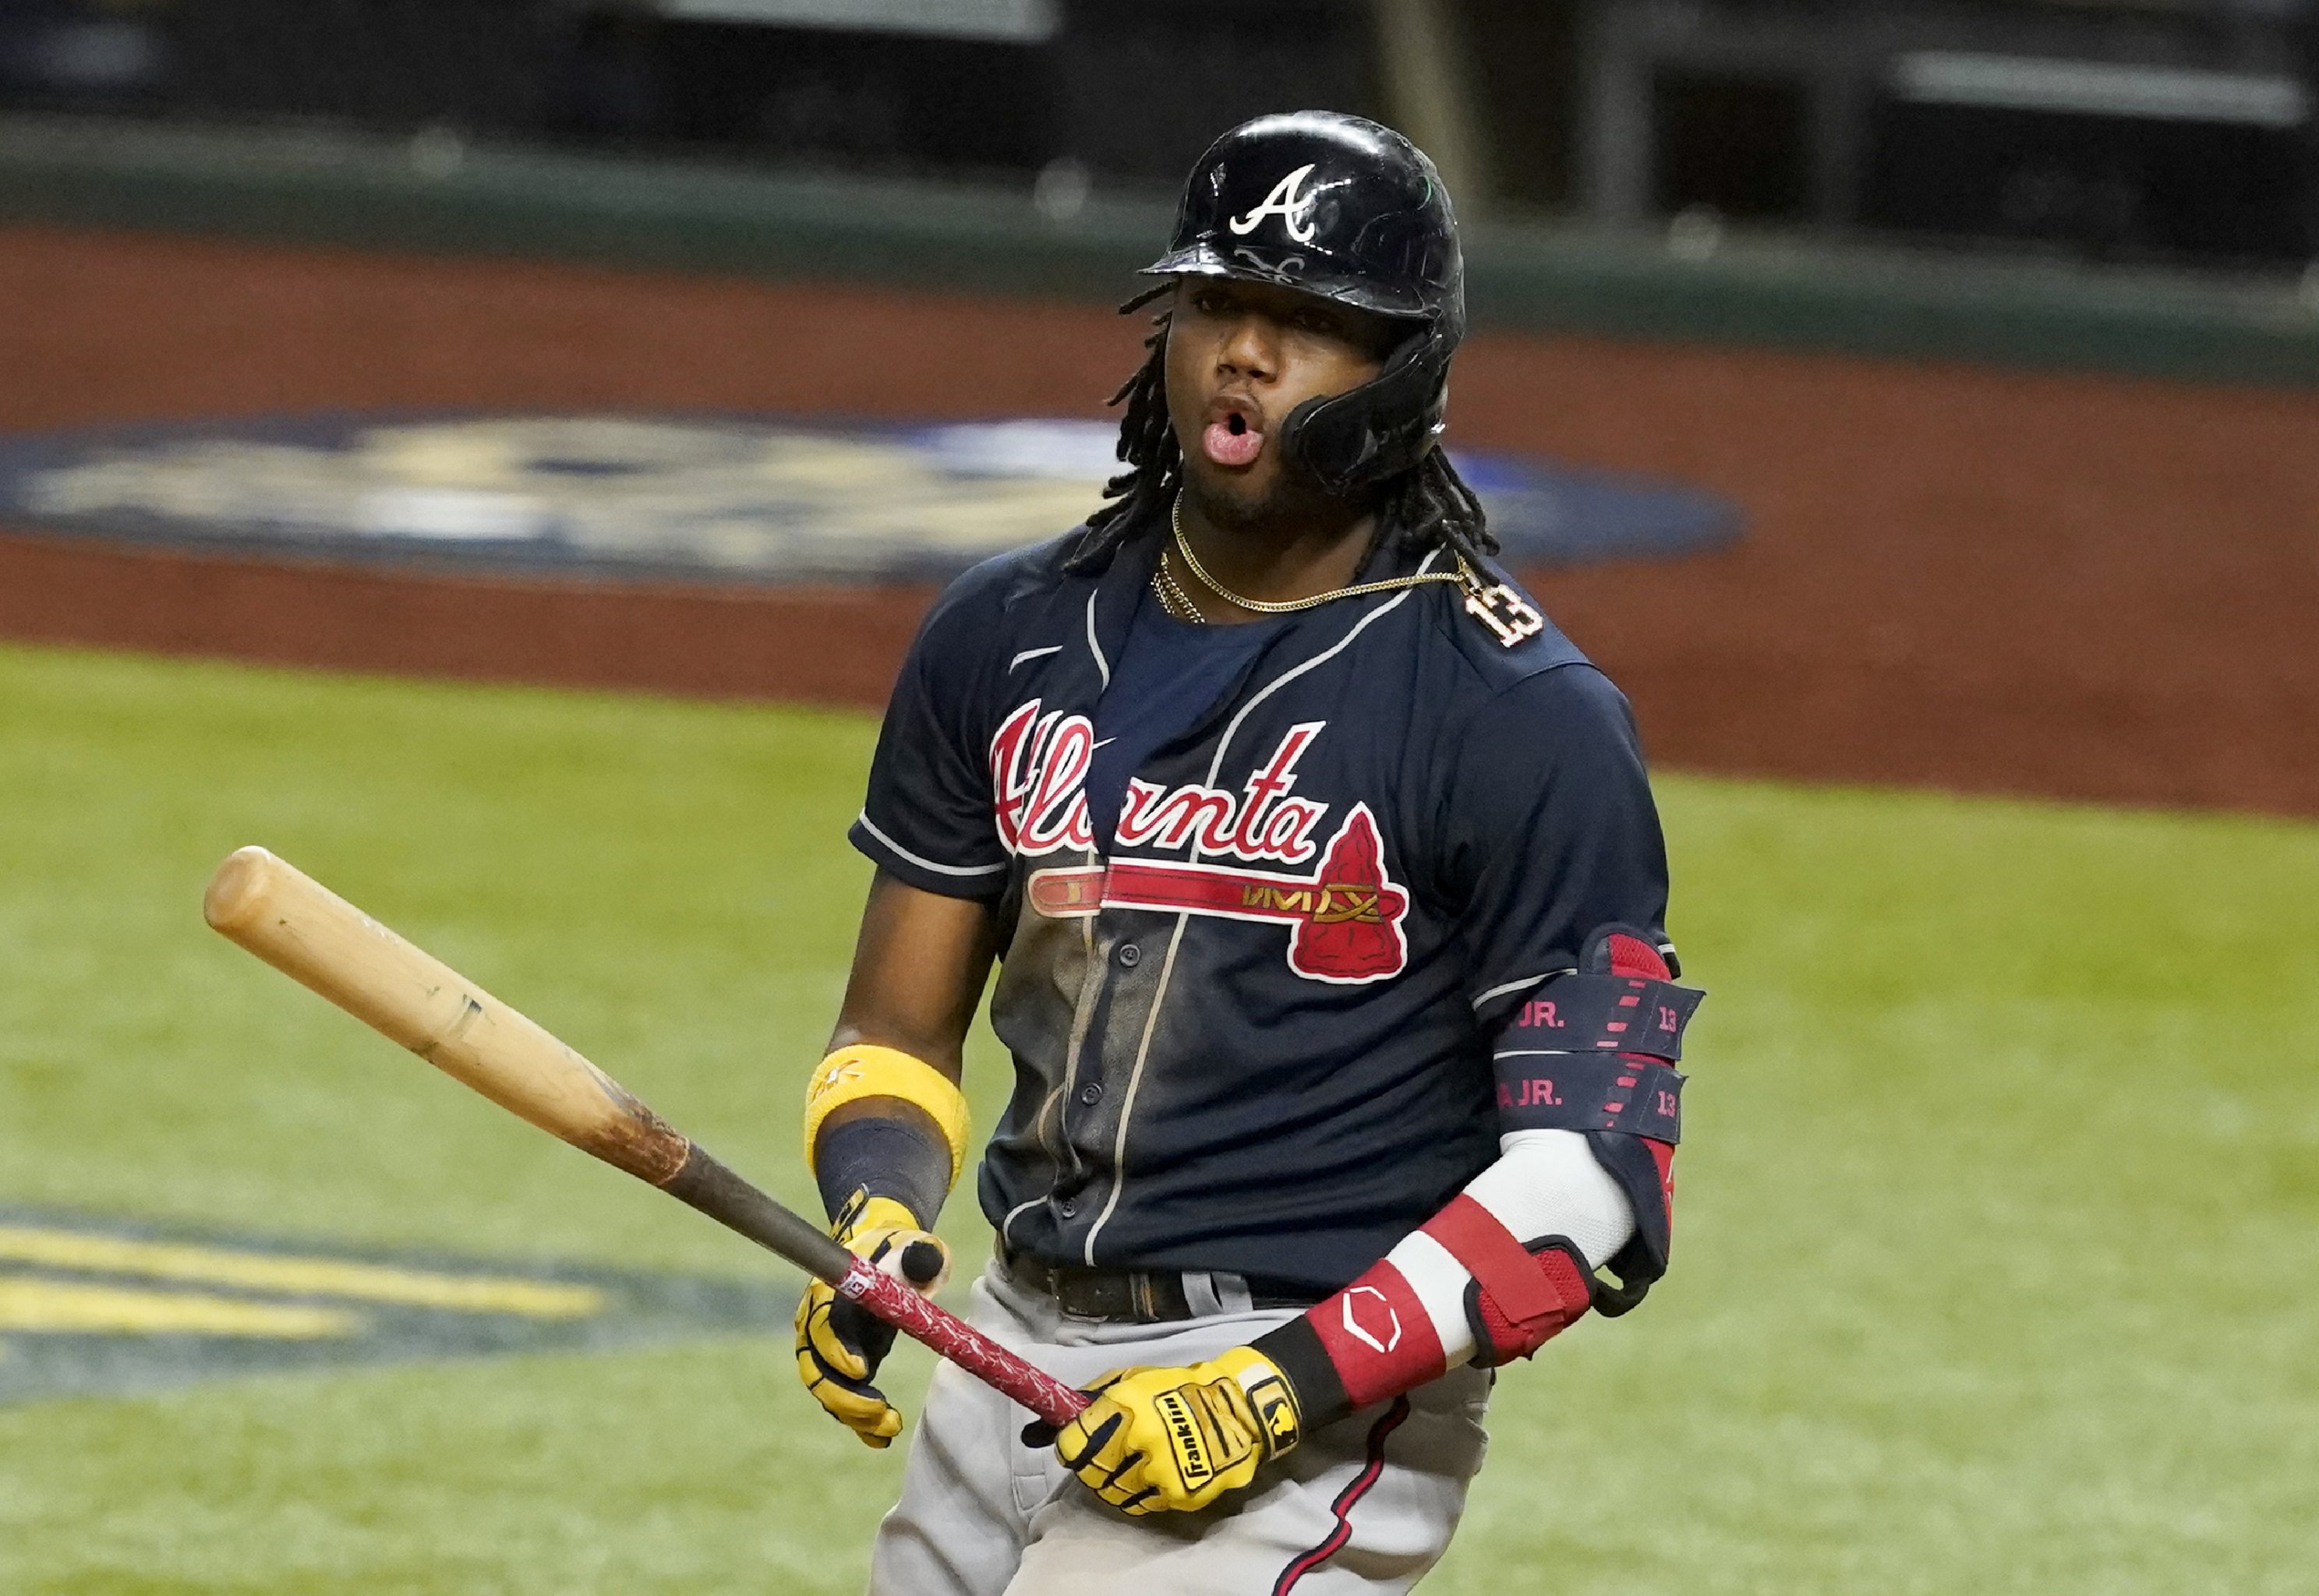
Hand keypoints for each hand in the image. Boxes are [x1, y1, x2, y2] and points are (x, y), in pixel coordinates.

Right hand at [793, 1192, 949, 1447]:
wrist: (883, 1255)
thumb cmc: (899, 1251)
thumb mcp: (913, 1248)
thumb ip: (917, 1255)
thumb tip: (925, 1257)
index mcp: (831, 1293)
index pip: (823, 1324)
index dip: (836, 1349)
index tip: (861, 1369)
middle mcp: (817, 1323)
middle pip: (815, 1368)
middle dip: (844, 1395)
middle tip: (880, 1411)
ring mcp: (825, 1348)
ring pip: (824, 1389)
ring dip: (852, 1413)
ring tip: (889, 1428)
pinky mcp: (840, 1366)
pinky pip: (839, 1398)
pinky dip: (856, 1421)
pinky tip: (880, 1438)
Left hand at [1049, 1346, 1302, 1513]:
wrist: (1235, 1409)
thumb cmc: (1174, 1389)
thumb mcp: (1128, 1382)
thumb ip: (1083, 1404)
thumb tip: (1031, 1435)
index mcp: (1127, 1406)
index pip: (1075, 1444)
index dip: (1071, 1446)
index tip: (1076, 1444)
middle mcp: (1143, 1439)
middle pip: (1091, 1472)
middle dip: (1093, 1464)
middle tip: (1109, 1452)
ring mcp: (1163, 1470)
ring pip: (1113, 1492)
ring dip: (1115, 1480)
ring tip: (1133, 1461)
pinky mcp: (1180, 1494)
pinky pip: (1141, 1504)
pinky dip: (1140, 1492)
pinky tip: (1152, 1473)